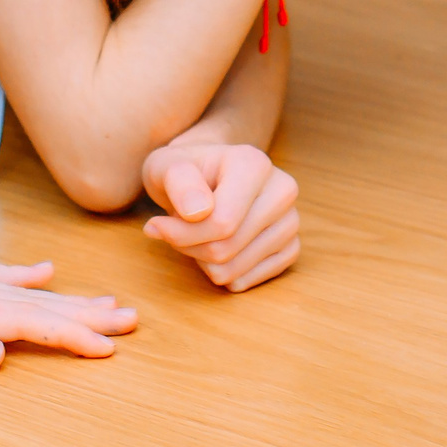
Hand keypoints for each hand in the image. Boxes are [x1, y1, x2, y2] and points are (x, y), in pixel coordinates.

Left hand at [0, 258, 135, 369]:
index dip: (69, 335)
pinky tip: (43, 270)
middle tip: (130, 319)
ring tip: (105, 299)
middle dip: (84, 312)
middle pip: (36, 303)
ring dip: (66, 295)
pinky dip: (21, 273)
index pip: (25, 323)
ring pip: (22, 289)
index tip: (108, 346)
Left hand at [142, 139, 300, 290]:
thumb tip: (198, 211)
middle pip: (227, 248)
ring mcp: (291, 221)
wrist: (206, 176)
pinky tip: (216, 248)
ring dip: (203, 262)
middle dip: (190, 248)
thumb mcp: (165, 166)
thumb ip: (178, 182)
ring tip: (197, 235)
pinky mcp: (290, 247)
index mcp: (255, 164)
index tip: (156, 225)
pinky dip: (222, 274)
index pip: (222, 223)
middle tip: (175, 231)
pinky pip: (247, 282)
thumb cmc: (183, 173)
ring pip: (235, 269)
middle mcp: (282, 190)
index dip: (182, 234)